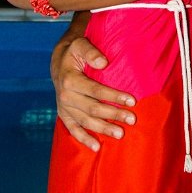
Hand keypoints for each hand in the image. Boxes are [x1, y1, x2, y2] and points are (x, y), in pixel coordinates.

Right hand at [51, 33, 136, 150]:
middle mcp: (65, 96)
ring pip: (86, 121)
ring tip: (121, 134)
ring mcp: (64, 108)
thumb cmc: (75, 53)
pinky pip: (73, 130)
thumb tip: (103, 63)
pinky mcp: (64, 115)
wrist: (59, 62)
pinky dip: (84, 139)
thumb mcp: (80, 45)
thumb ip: (91, 52)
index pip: (95, 90)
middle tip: (132, 119)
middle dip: (113, 114)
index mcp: (70, 80)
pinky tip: (96, 147)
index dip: (114, 96)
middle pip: (93, 108)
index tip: (132, 100)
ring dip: (103, 128)